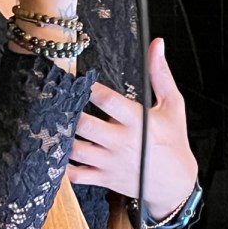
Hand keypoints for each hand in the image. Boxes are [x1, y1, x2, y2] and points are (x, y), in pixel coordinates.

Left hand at [67, 37, 198, 220]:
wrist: (176, 183)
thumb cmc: (174, 142)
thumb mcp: (173, 105)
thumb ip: (160, 75)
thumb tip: (156, 45)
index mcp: (137, 122)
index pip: (108, 100)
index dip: (89, 87)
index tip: (77, 78)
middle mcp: (121, 142)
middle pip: (85, 125)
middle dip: (68, 112)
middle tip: (57, 100)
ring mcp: (110, 162)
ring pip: (75, 149)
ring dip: (61, 136)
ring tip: (51, 122)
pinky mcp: (104, 178)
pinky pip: (75, 175)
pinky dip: (61, 165)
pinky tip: (54, 152)